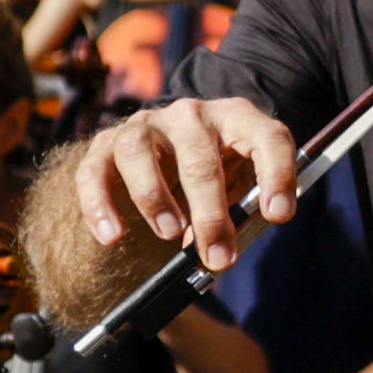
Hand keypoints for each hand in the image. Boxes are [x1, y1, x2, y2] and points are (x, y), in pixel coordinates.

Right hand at [76, 97, 298, 268]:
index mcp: (237, 118)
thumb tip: (216, 255)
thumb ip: (239, 210)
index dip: (277, 176)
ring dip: (153, 197)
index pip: (268, 138)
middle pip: (199, 159)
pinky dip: (99, 205)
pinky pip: (94, 170)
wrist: (169, 145)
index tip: (278, 216)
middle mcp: (190, 115)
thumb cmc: (215, 170)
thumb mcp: (239, 182)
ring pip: (139, 152)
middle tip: (218, 257)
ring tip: (169, 234)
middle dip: (210, 214)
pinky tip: (112, 236)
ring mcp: (146, 125)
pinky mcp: (107, 142)